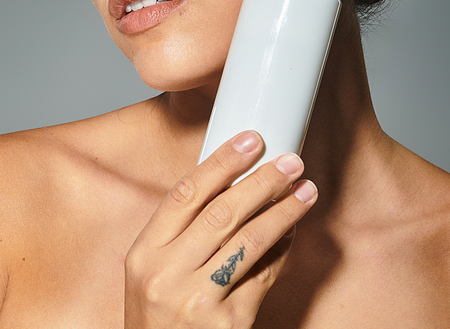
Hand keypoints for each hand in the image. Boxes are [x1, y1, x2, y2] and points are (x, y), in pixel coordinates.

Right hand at [124, 131, 317, 327]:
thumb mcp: (153, 271)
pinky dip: (283, 249)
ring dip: (284, 211)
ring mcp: (198, 302)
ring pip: (251, 241)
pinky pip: (264, 276)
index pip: (186, 193)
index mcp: (144, 253)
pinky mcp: (229, 325)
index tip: (251, 139)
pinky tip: (293, 231)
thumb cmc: (159, 319)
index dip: (222, 161)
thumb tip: (234, 180)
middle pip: (223, 212)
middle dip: (263, 181)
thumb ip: (182, 231)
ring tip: (305, 190)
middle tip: (290, 162)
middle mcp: (166, 275)